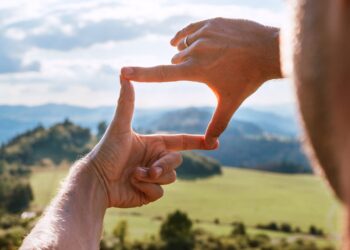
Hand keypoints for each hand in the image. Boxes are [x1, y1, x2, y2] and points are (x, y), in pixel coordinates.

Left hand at [87, 76, 215, 207]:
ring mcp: (153, 177)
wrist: (96, 181)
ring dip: (152, 177)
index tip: (214, 142)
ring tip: (134, 175)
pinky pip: (160, 192)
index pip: (181, 141)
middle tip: (150, 170)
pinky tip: (132, 185)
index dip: (197, 142)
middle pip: (176, 162)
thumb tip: (124, 75)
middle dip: (164, 166)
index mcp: (154, 144)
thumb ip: (126, 103)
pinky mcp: (149, 193)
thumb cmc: (106, 152)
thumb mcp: (119, 127)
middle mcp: (155, 159)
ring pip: (171, 178)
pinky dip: (146, 189)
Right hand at [121, 18, 281, 146]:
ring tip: (206, 57)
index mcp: (195, 70)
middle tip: (203, 71)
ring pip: (182, 45)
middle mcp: (194, 49)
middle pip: (175, 61)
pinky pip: (188, 29)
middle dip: (182, 68)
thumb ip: (217, 124)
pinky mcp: (209, 22)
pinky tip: (188, 40)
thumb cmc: (248, 79)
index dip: (141, 74)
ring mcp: (202, 33)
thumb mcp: (230, 102)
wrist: (268, 50)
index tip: (123, 71)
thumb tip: (210, 144)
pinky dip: (187, 37)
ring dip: (187, 53)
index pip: (162, 73)